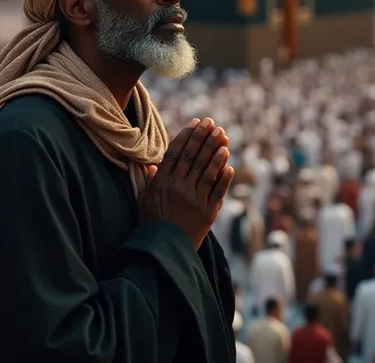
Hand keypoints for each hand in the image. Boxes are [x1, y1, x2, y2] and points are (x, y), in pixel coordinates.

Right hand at [139, 118, 234, 249]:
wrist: (163, 252)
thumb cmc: (151, 225)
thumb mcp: (144, 201)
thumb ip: (151, 182)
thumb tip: (154, 165)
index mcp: (162, 182)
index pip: (176, 152)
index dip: (187, 136)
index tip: (196, 123)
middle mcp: (178, 187)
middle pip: (193, 157)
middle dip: (203, 138)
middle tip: (212, 123)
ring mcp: (193, 199)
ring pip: (206, 170)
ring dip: (216, 151)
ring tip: (223, 136)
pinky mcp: (207, 212)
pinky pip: (217, 191)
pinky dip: (224, 177)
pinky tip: (229, 164)